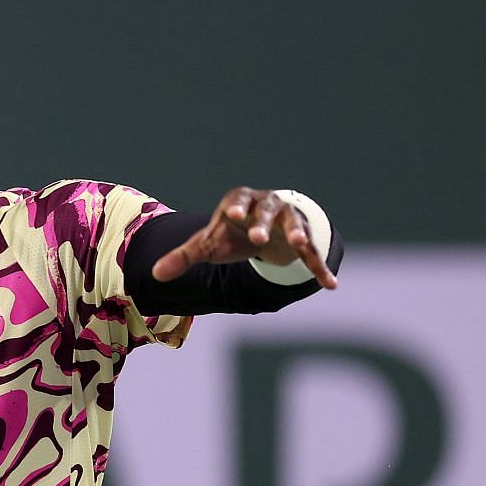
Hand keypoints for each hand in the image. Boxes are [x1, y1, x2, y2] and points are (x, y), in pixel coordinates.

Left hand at [149, 187, 337, 290]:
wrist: (263, 227)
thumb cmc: (230, 232)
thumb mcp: (208, 243)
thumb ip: (184, 257)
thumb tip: (155, 276)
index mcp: (240, 203)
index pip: (236, 201)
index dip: (235, 207)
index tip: (232, 214)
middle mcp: (267, 206)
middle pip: (267, 210)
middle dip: (264, 222)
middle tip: (259, 237)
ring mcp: (288, 220)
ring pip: (294, 224)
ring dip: (298, 233)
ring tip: (303, 243)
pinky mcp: (303, 240)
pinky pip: (311, 253)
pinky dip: (319, 268)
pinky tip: (330, 285)